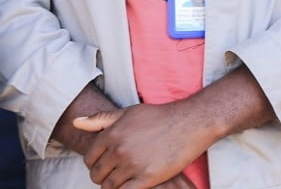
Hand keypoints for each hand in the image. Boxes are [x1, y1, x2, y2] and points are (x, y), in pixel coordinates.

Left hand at [75, 103, 214, 188]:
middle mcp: (119, 150)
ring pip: (109, 186)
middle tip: (117, 172)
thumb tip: (75, 122)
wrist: (191, 123)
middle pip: (97, 174)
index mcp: (111, 134)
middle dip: (104, 175)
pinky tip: (133, 184)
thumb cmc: (160, 117)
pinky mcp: (146, 178)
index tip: (108, 163)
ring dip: (114, 185)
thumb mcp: (129, 113)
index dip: (96, 162)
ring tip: (127, 178)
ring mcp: (132, 165)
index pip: (89, 158)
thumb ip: (101, 119)